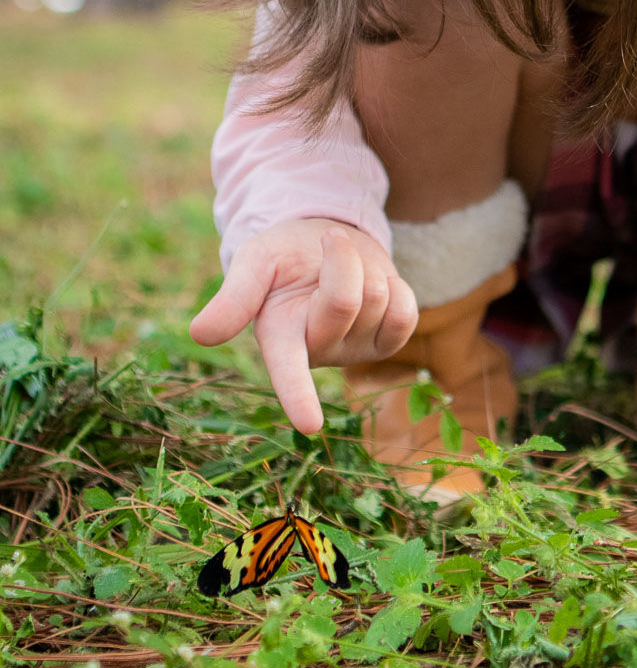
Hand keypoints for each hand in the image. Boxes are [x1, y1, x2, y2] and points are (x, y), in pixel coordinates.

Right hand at [189, 218, 417, 434]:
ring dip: (367, 268)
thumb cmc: (282, 256)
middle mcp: (318, 353)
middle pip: (346, 301)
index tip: (310, 426)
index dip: (298, 396)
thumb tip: (200, 335)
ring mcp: (355, 352)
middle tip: (328, 242)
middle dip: (342, 258)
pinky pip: (406, 311)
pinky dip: (396, 286)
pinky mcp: (388, 344)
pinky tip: (375, 285)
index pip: (288, 371)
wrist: (325, 242)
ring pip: (378, 299)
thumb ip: (235, 296)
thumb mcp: (254, 263)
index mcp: (279, 338)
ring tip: (347, 268)